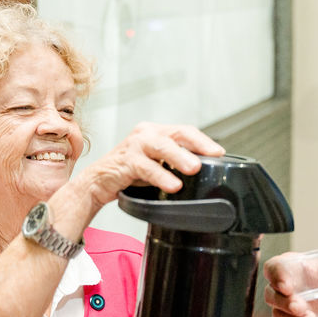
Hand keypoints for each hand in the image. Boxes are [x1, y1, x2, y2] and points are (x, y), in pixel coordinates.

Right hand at [75, 122, 224, 210]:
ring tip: (195, 169)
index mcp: (157, 132)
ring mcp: (135, 144)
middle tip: (213, 156)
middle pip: (177, 134)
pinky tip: (173, 185)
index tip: (219, 152)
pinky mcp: (125, 159)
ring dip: (180, 158)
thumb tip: (204, 172)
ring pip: (162, 147)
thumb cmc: (130, 173)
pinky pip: (146, 167)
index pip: (185, 132)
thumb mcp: (157, 164)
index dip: (203, 141)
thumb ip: (175, 163)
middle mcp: (147, 133)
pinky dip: (161, 175)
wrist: (98, 182)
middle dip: (198, 145)